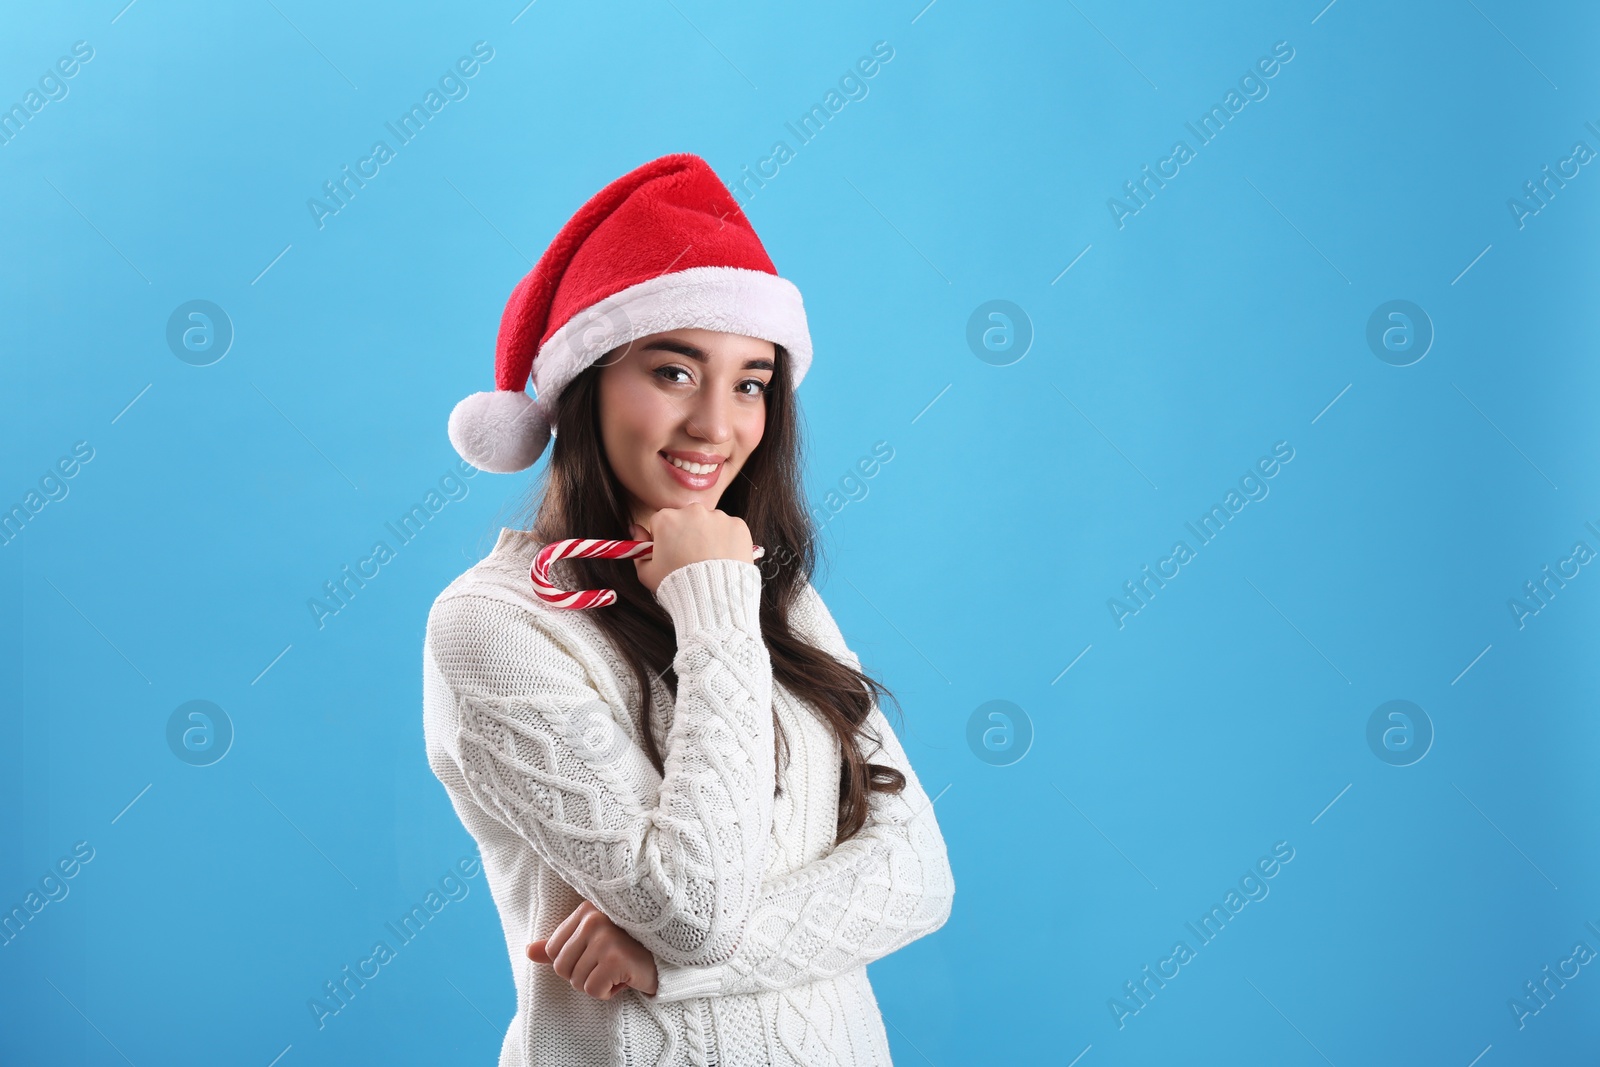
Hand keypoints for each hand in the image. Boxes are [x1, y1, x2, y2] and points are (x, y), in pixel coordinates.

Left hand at [526, 899, 658, 999]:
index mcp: (585, 910)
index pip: (553, 951)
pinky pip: (593, 990)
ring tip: (618, 971)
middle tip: (608, 967)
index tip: (597, 957)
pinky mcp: (615, 957)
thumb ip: (560, 946)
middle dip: (583, 976)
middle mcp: (594, 919)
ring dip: (597, 985)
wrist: (666, 960)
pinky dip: (608, 993)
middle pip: (561, 968)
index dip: (572, 964)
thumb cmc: (628, 950)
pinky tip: (624, 979)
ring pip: (576, 981)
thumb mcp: (591, 944)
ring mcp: (605, 937)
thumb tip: (528, 951)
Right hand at [629, 502, 755, 596]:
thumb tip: (635, 529)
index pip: (662, 522)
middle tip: (692, 559)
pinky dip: (728, 541)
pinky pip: (730, 529)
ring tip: (710, 562)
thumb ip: (638, 548)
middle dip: (688, 534)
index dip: (665, 539)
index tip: (671, 554)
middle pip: (687, 519)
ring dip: (709, 537)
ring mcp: (718, 517)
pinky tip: (724, 559)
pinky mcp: (738, 525)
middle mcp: (692, 511)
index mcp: (666, 519)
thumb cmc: (676, 587)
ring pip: (710, 523)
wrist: (713, 600)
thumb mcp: (646, 572)